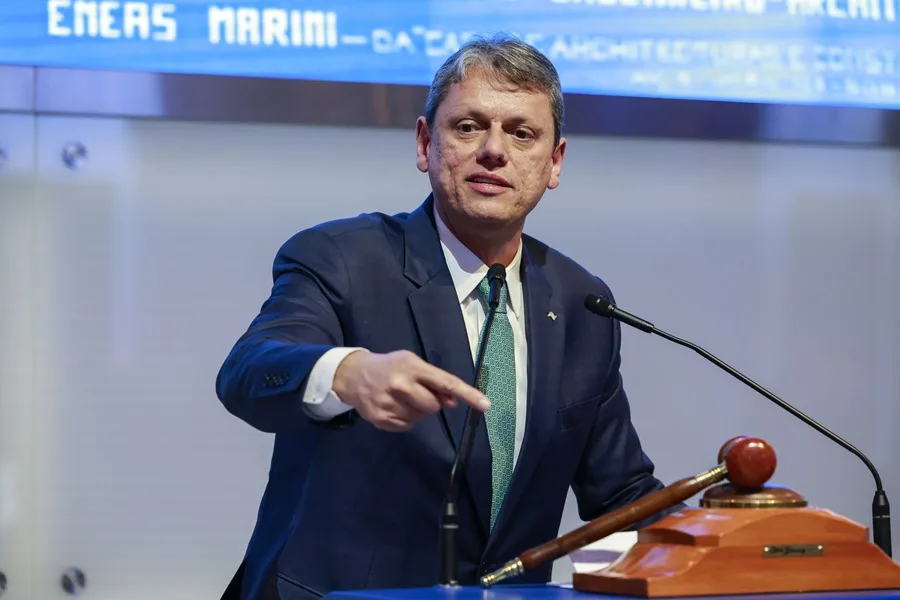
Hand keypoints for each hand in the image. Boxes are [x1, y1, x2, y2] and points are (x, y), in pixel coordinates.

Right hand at [332, 350, 490, 431]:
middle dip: (431, 402)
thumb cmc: (389, 367)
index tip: (485, 404)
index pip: (446, 383)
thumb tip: (453, 402)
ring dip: (416, 411)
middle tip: (416, 392)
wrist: (352, 375)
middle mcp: (401, 385)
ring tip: (401, 398)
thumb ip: (434, 382)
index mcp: (412, 367)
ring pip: (420, 418)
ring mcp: (389, 403)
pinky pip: (407, 426)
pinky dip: (405, 419)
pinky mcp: (381, 418)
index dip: (468, 394)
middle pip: (433, 406)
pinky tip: (393, 406)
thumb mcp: (411, 364)